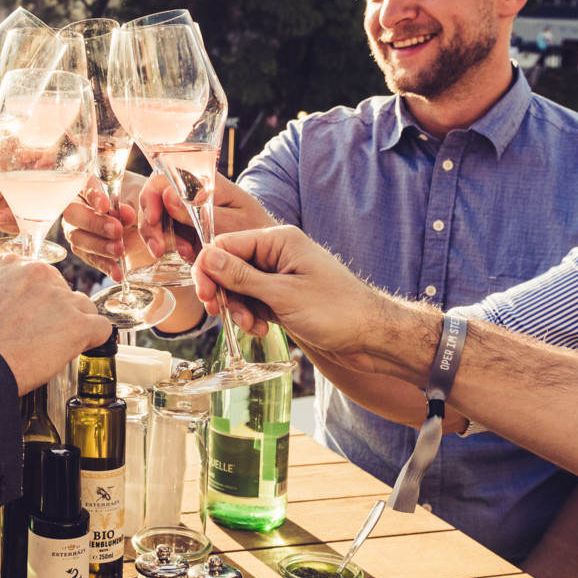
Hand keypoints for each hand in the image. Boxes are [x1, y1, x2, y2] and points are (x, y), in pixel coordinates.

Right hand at [0, 255, 112, 391]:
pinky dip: (93, 341)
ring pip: (83, 308)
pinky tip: (78, 350)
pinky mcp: (77, 325)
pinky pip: (102, 328)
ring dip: (73, 326)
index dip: (36, 302)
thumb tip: (2, 290)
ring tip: (52, 348)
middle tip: (37, 337)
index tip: (30, 317)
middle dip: (55, 313)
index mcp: (11, 264)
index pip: (39, 278)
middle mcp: (38, 274)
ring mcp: (60, 298)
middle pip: (62, 291)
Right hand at [62, 176, 141, 278]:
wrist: (143, 220)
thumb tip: (125, 215)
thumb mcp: (137, 195)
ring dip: (99, 246)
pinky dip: (105, 266)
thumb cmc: (136, 199)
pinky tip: (117, 273)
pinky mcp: (84, 250)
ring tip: (119, 250)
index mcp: (86, 186)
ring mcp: (76, 230)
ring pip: (78, 239)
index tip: (105, 205)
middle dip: (95, 224)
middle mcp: (76, 207)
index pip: (83, 187)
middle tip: (117, 230)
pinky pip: (90, 259)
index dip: (92, 196)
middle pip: (73, 214)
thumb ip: (129, 202)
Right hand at [138, 171, 276, 259]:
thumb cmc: (263, 232)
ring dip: (166, 243)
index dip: (152, 197)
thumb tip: (167, 195)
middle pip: (157, 203)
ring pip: (163, 224)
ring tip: (186, 257)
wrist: (278, 255)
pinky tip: (192, 261)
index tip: (153, 220)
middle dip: (154, 228)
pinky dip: (177, 253)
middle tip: (159, 250)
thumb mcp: (234, 222)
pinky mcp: (195, 234)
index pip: (165, 178)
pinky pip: (175, 241)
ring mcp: (194, 215)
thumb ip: (200, 211)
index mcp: (207, 183)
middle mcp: (195, 196)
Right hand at [192, 225, 392, 373]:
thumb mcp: (283, 294)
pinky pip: (254, 302)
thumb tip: (207, 258)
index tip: (206, 294)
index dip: (210, 268)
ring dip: (238, 309)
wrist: (371, 337)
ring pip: (240, 288)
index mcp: (280, 241)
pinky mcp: (284, 297)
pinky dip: (251, 316)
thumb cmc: (336, 311)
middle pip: (229, 266)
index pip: (227, 244)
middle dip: (224, 292)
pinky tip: (261, 329)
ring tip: (252, 326)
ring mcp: (281, 276)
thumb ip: (242, 276)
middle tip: (220, 312)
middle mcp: (278, 254)